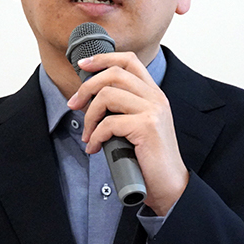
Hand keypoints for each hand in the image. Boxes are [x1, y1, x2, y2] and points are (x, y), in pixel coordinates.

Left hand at [66, 52, 188, 214]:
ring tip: (87, 134)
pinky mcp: (146, 126)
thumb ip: (122, 108)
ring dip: (89, 116)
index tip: (83, 65)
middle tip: (73, 104)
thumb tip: (89, 98)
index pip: (129, 60)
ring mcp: (153, 110)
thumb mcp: (137, 125)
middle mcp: (156, 97)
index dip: (103, 58)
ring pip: (107, 95)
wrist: (169, 185)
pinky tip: (94, 148)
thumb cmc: (148, 159)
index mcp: (154, 93)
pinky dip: (95, 136)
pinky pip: (108, 123)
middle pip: (114, 73)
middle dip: (86, 87)